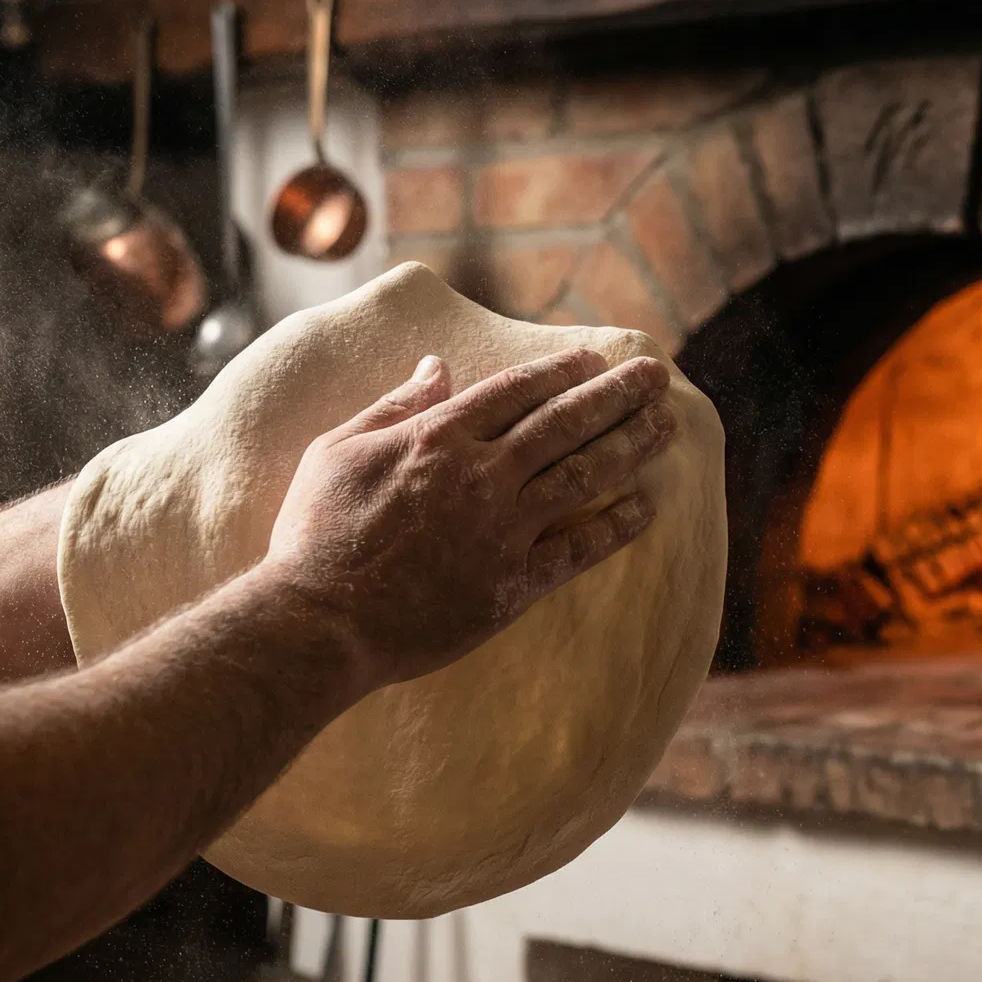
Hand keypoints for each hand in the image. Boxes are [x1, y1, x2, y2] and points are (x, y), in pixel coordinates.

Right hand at [268, 349, 675, 689]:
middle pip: (564, 422)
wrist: (320, 622)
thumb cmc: (316, 533)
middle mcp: (481, 475)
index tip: (594, 359)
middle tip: (657, 376)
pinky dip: (615, 528)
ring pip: (581, 476)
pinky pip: (577, 550)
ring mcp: (501, 530)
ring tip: (665, 424)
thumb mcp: (338, 450)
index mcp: (438, 437)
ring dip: (629, 446)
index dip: (560, 371)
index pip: (515, 390)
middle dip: (615, 394)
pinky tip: (646, 508)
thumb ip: (395, 406)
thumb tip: (436, 366)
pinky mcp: (511, 585)